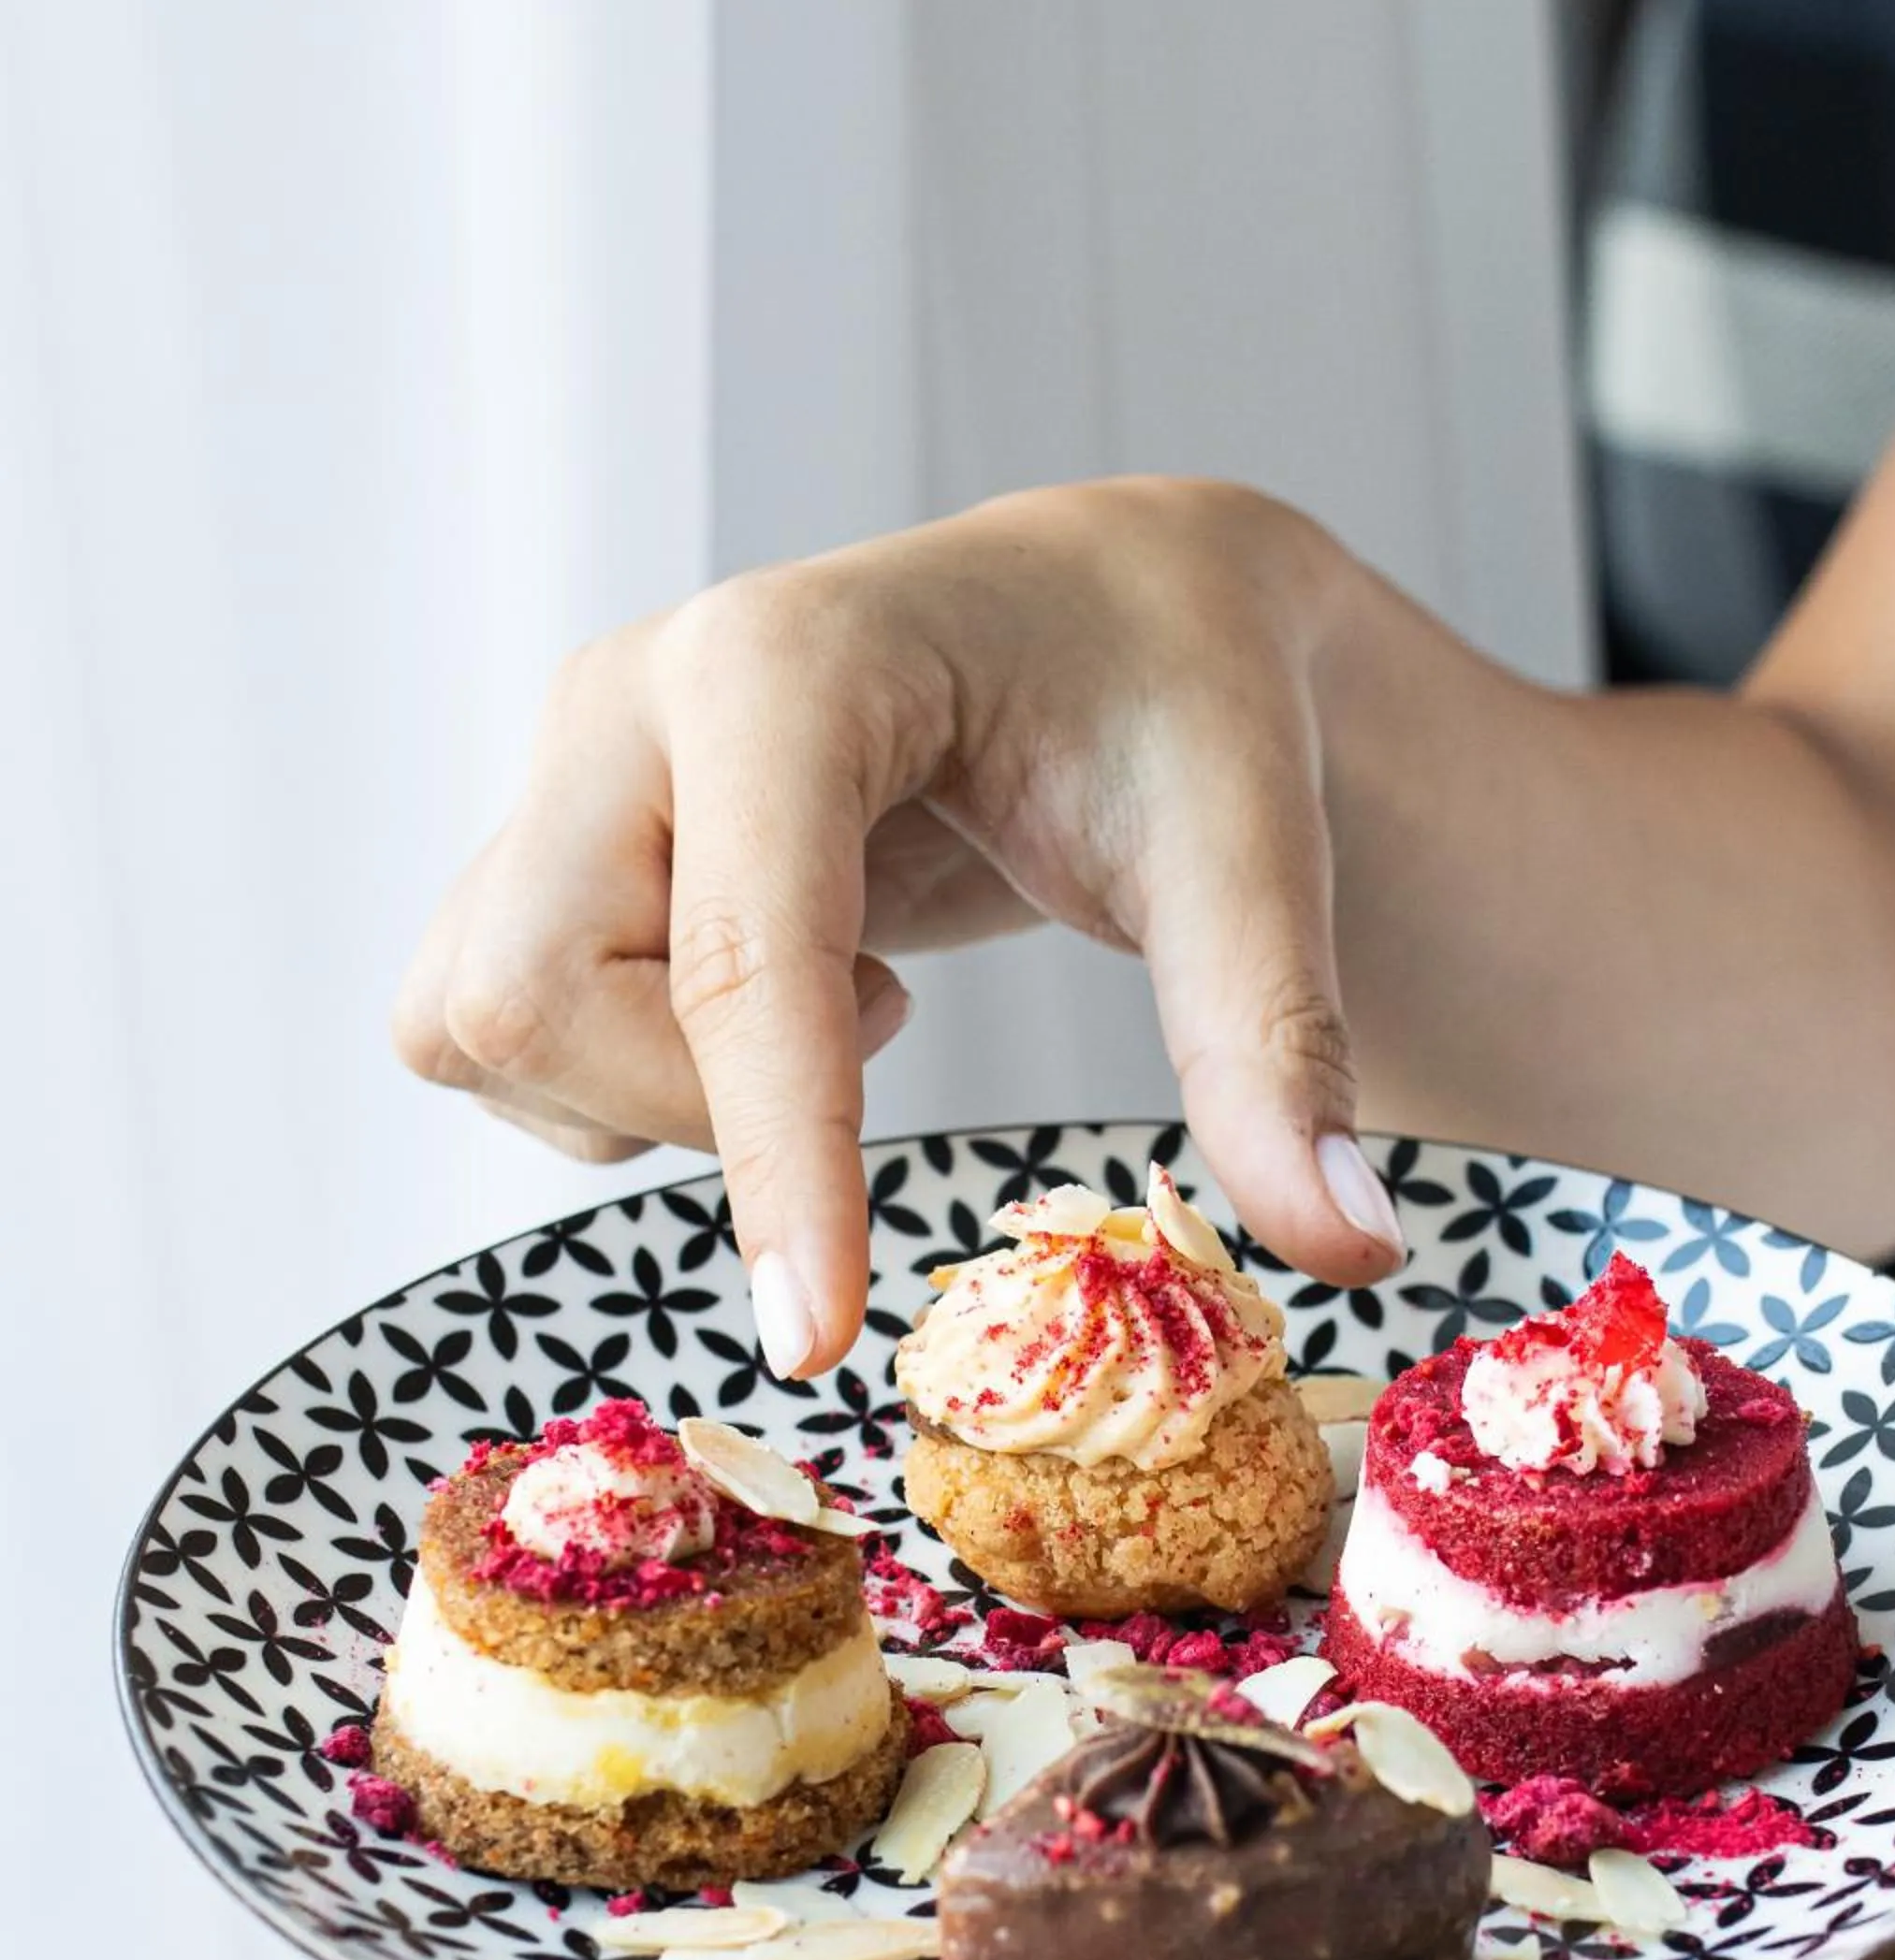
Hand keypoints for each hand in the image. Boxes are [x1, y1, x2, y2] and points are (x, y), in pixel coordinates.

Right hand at [392, 480, 1404, 1373]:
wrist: (1110, 613)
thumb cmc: (1174, 705)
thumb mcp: (1252, 857)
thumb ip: (1279, 1049)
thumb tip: (1348, 1248)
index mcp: (784, 663)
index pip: (740, 957)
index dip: (773, 1166)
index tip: (817, 1346)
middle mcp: (625, 696)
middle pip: (529, 995)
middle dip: (692, 1105)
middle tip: (889, 1025)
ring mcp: (567, 763)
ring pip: (480, 1022)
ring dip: (649, 1087)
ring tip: (842, 984)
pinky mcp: (548, 832)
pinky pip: (485, 1027)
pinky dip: (613, 1077)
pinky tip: (771, 1000)